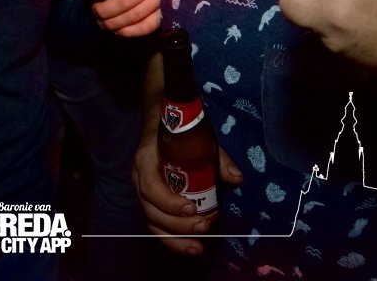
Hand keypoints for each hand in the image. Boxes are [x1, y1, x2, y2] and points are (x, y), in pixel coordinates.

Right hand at [132, 133, 241, 255]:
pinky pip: (157, 227)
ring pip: (153, 224)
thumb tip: (237, 178)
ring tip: (198, 247)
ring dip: (175, 239)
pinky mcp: (151, 206)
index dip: (169, 202)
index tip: (191, 208)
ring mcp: (143, 196)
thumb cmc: (178, 134)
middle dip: (177, 225)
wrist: (160, 129)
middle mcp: (139, 181)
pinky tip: (192, 247)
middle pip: (152, 211)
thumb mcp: (198, 139)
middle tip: (204, 227)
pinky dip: (174, 241)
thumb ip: (217, 158)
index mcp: (145, 161)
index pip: (150, 187)